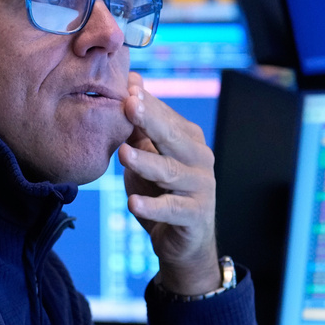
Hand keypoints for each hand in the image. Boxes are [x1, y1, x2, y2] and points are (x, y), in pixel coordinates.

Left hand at [118, 72, 219, 294]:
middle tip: (127, 105)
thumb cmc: (161, 192)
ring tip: (123, 154)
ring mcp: (201, 187)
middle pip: (171, 137)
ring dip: (146, 162)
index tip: (126, 86)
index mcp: (188, 140)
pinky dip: (152, 207)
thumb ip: (137, 127)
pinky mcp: (195, 216)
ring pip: (170, 172)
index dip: (145, 103)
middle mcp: (199, 159)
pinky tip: (132, 203)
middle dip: (149, 120)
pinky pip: (172, 210)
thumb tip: (130, 82)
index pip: (164, 116)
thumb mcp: (145, 157)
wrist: (183, 241)